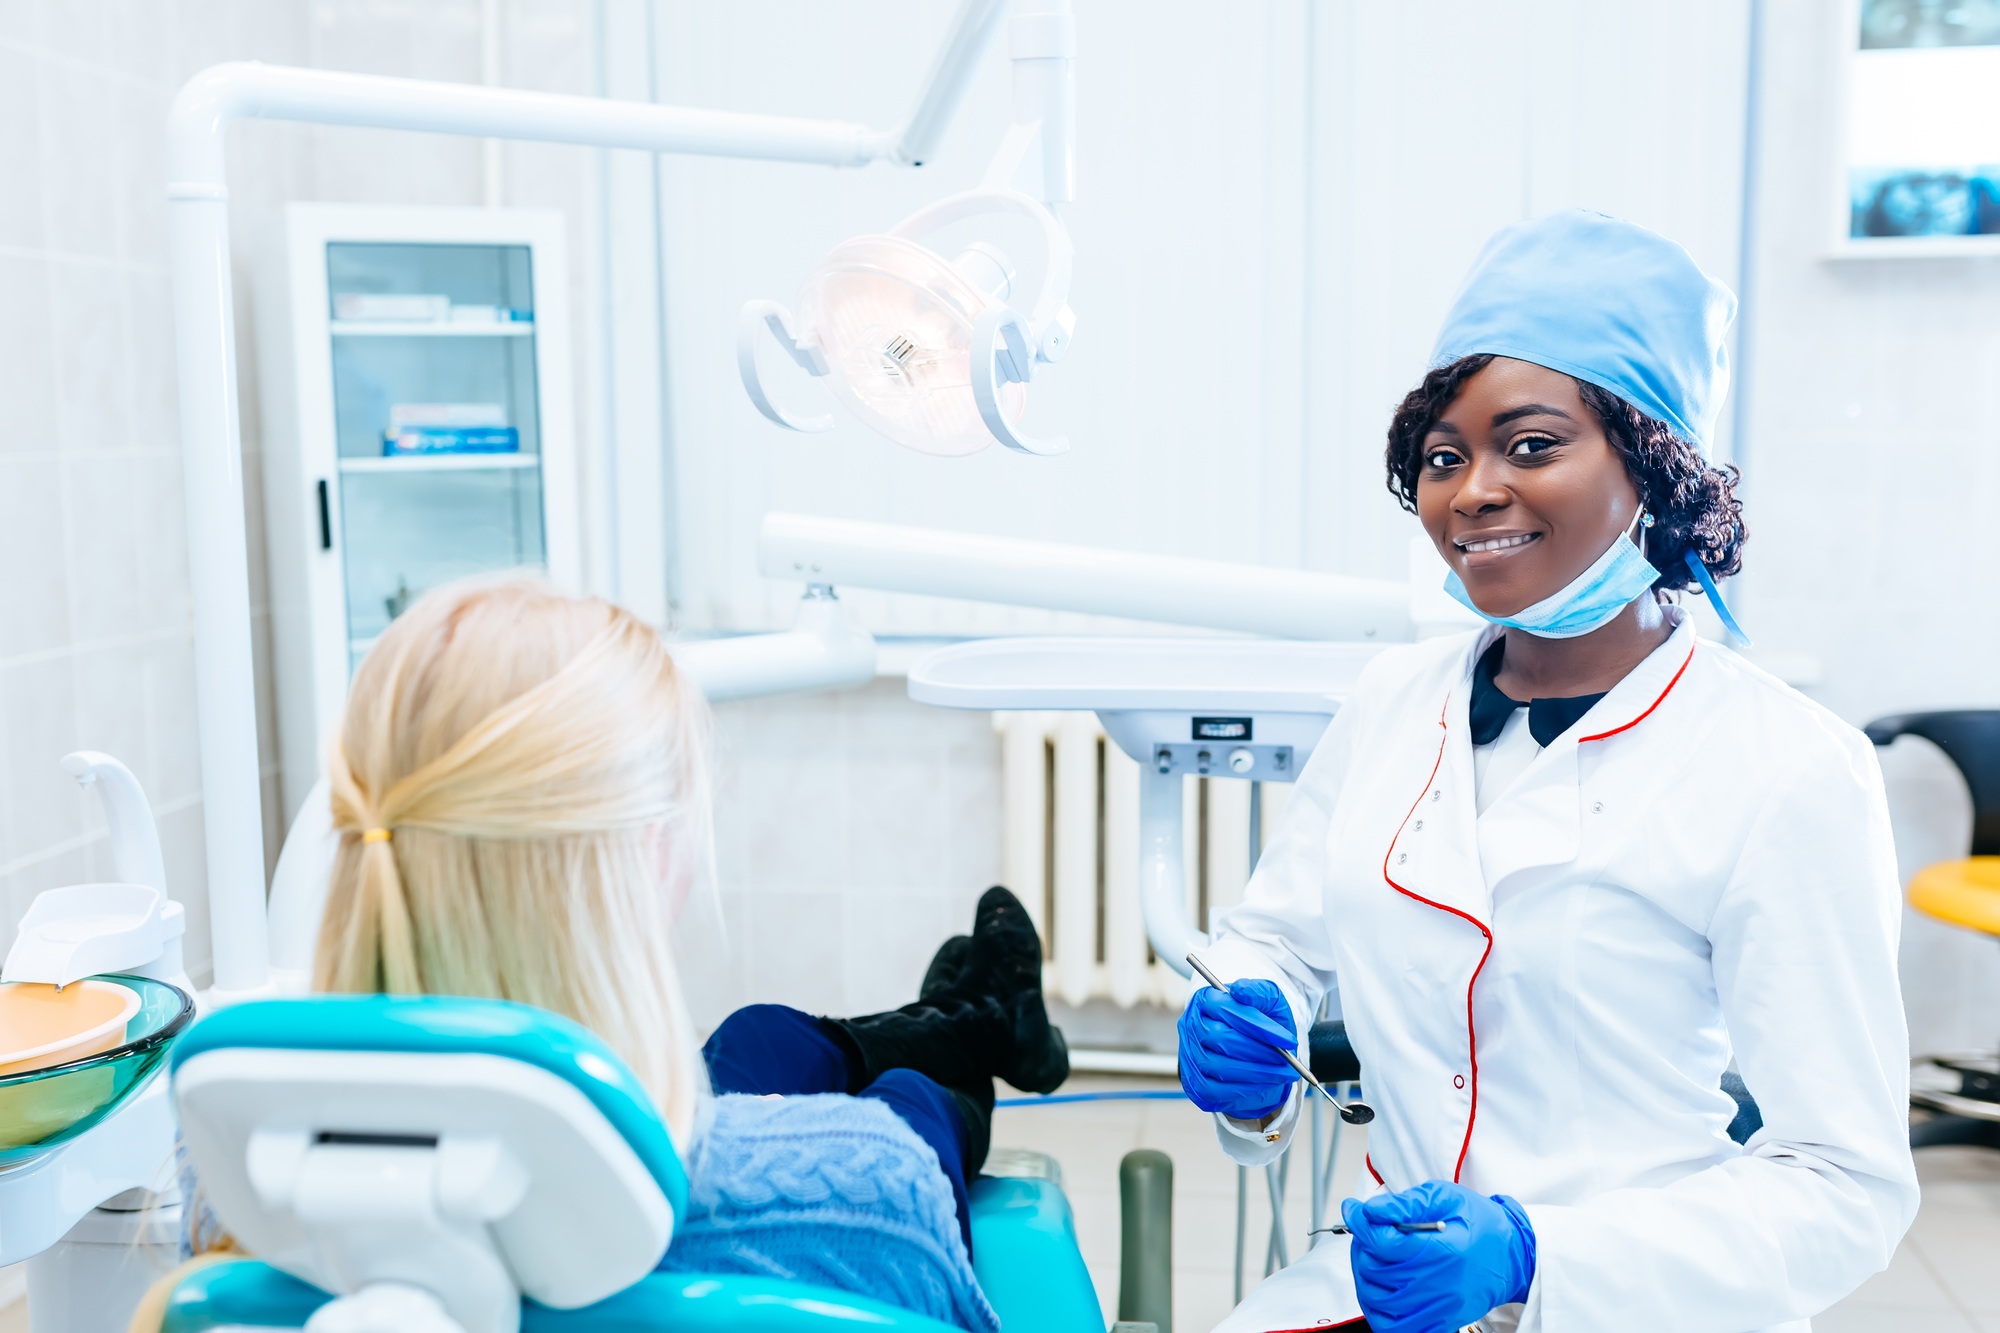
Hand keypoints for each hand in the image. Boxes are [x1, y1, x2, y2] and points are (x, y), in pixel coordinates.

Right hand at [1176, 977, 1298, 1118]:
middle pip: (1220, 1038)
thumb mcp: (1268, 1002)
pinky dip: (1244, 1089)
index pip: (1227, 1009)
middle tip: (1287, 1060)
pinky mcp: (1195, 1084)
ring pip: (1218, 1066)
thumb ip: (1259, 992)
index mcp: (1206, 999)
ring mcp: (1189, 1056)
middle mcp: (1191, 1026)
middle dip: (1258, 1051)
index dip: (1258, 1025)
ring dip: (1256, 1072)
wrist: (1256, 1049)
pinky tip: (1264, 1084)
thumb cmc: (1261, 1021)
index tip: (1288, 1039)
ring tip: (1282, 1073)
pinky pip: (1215, 1091)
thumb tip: (1242, 991)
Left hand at [1341, 1181, 1534, 1332]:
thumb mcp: (1446, 1197)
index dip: (1361, 1222)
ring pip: (1377, 1301)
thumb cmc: (1481, 1224)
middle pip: (1375, 1271)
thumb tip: (1370, 1210)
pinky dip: (1379, 1310)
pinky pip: (1394, 1327)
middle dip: (1363, 1246)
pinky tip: (1383, 1286)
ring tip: (1377, 1256)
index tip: (1355, 1210)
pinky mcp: (1439, 1322)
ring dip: (1366, 1276)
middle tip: (1372, 1231)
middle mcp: (1440, 1285)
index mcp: (1443, 1250)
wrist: (1513, 1257)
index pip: (1383, 1243)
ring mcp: (1439, 1308)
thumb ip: (1406, 1203)